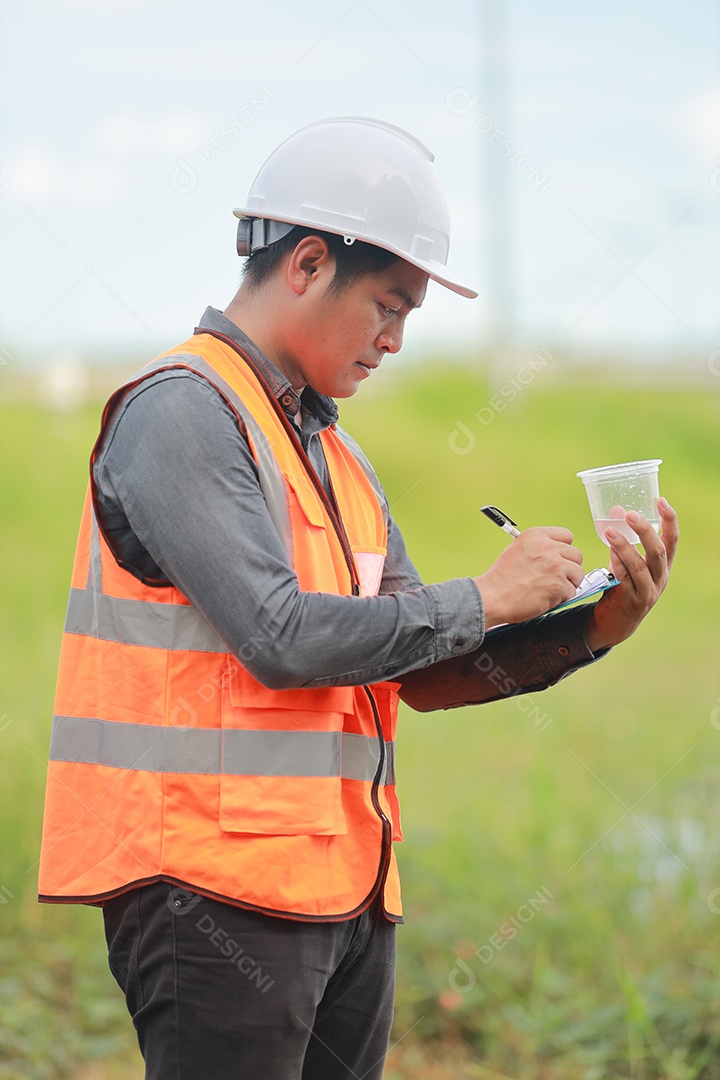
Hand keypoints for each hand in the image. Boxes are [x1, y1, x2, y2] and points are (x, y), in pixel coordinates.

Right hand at [476, 527, 584, 626]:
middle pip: (576, 555)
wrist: (493, 596)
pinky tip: (546, 597)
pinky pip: (572, 591)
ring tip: (550, 588)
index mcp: (536, 535)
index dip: (564, 550)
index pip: (566, 535)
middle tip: (556, 577)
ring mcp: (556, 565)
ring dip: (568, 583)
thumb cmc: (501, 578)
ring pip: (578, 573)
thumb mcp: (517, 549)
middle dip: (569, 567)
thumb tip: (558, 553)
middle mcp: (548, 547)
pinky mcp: (559, 584)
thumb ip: (539, 547)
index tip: (559, 558)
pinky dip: (561, 598)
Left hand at [585, 497, 678, 651]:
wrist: (616, 622)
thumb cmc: (623, 586)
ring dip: (624, 547)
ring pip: (640, 566)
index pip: (672, 539)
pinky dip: (617, 565)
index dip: (669, 520)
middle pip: (657, 551)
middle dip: (645, 531)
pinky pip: (625, 580)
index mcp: (663, 566)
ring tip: (610, 531)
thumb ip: (623, 539)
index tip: (661, 500)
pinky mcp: (632, 602)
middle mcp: (660, 578)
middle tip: (630, 515)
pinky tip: (609, 553)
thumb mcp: (628, 563)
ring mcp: (648, 592)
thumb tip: (615, 509)